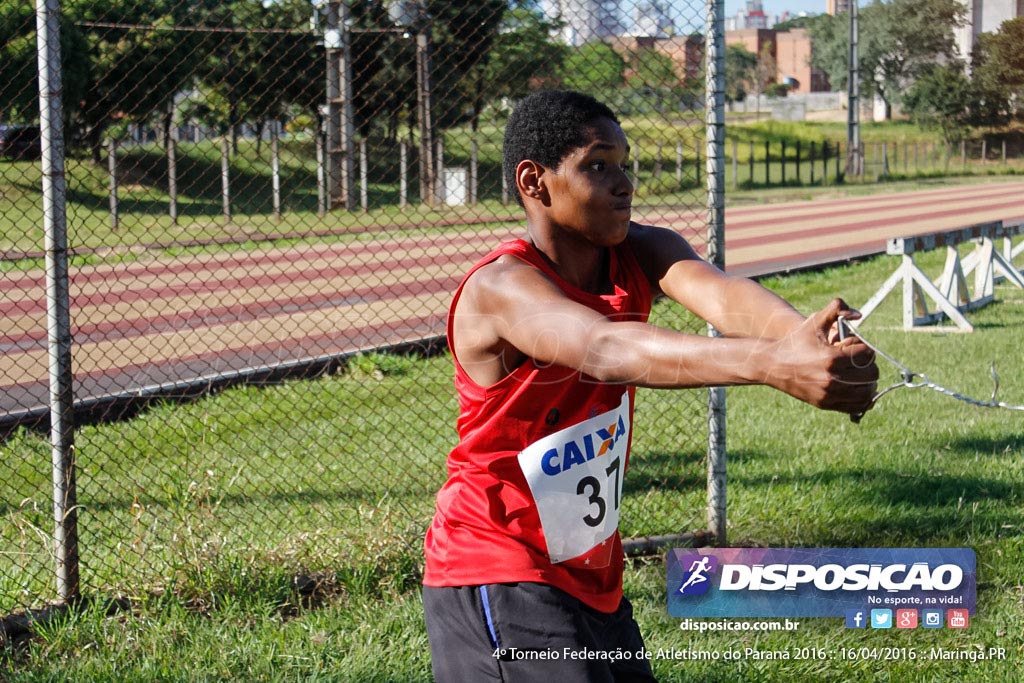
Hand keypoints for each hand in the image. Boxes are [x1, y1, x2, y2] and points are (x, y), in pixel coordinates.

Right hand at [764, 298, 878, 414]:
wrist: (773, 365)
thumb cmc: (796, 341)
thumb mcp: (814, 322)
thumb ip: (837, 309)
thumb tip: (858, 314)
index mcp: (832, 357)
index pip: (867, 354)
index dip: (864, 348)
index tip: (852, 346)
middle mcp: (832, 378)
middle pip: (871, 374)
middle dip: (868, 364)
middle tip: (858, 360)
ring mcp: (829, 393)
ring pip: (867, 392)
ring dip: (869, 382)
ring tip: (860, 374)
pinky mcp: (826, 404)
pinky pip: (857, 406)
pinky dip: (863, 399)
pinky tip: (858, 388)